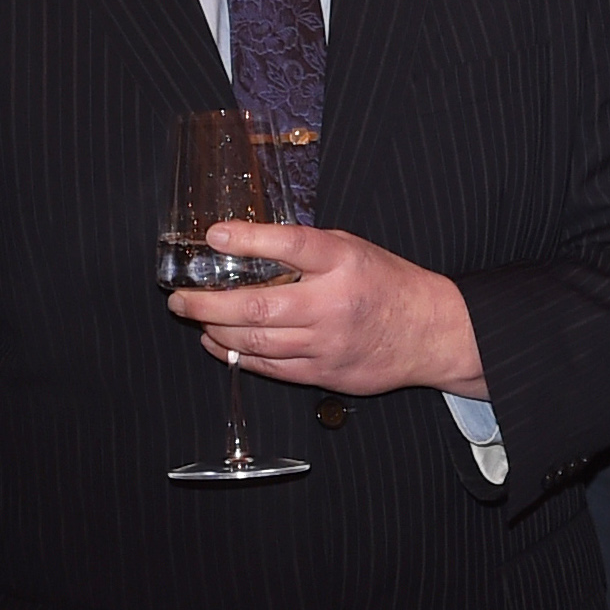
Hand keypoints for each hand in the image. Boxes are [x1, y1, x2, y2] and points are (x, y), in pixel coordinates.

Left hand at [174, 221, 485, 398]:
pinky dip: (238, 357)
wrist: (429, 332)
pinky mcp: (324, 373)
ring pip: (257, 343)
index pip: (290, 245)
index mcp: (344, 262)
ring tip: (195, 320)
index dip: (248, 239)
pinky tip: (220, 345)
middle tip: (180, 298)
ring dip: (216, 332)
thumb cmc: (388, 285)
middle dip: (208, 304)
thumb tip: (247, 244)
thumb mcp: (352, 249)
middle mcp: (333, 303)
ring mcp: (327, 343)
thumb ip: (306, 249)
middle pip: (258, 307)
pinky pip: (271, 368)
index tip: (214, 236)